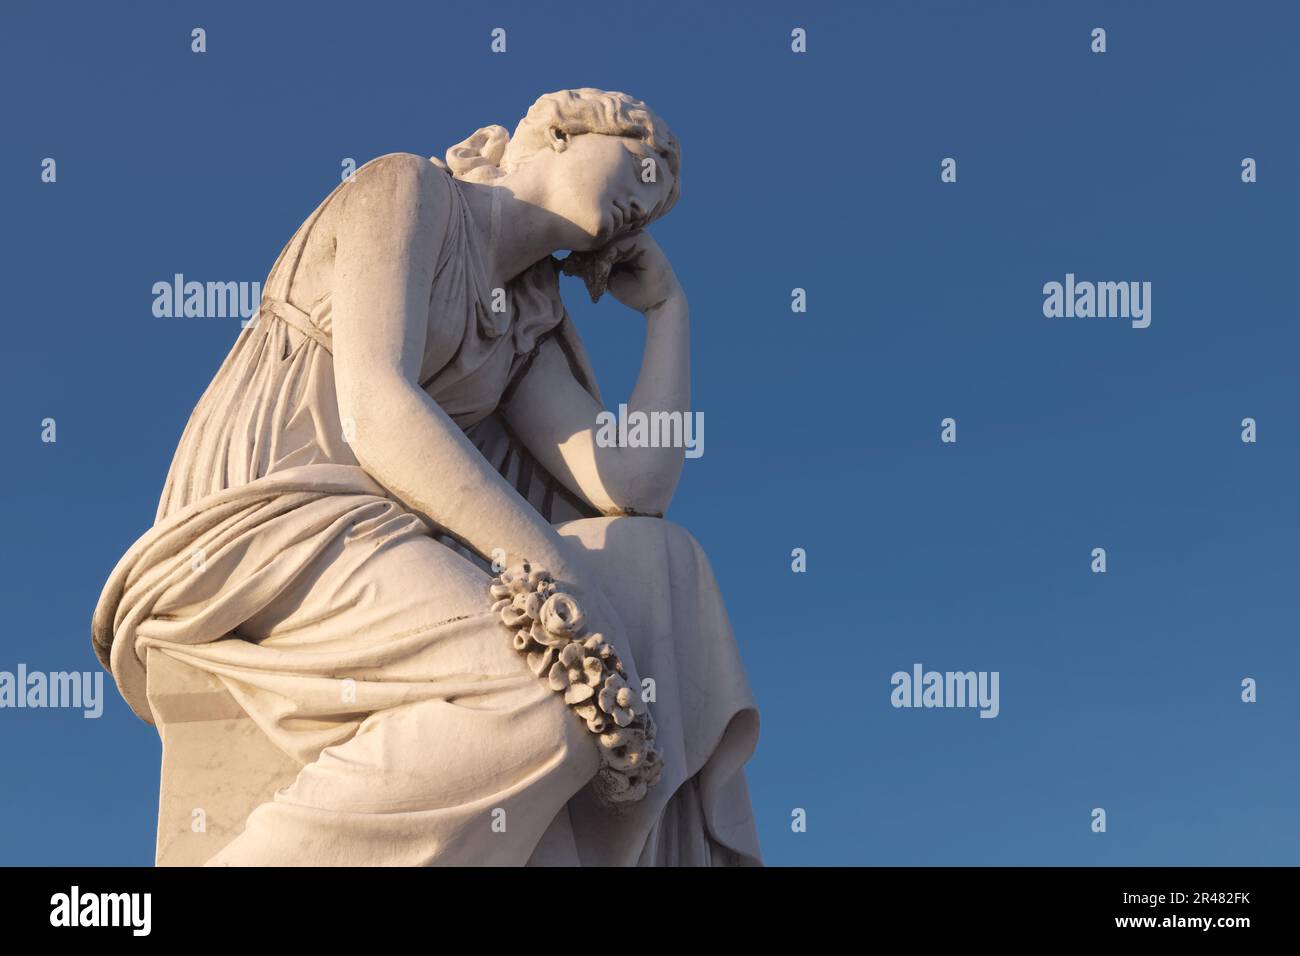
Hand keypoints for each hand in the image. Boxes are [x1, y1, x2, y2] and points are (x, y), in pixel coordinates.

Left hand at [561, 231, 682, 312]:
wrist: (657, 303)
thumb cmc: (633, 291)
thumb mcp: (604, 277)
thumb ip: (588, 267)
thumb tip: (565, 262)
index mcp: (618, 238)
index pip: (591, 240)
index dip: (577, 255)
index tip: (569, 271)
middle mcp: (626, 232)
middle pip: (594, 240)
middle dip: (581, 260)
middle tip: (573, 275)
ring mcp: (633, 233)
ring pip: (600, 244)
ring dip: (591, 267)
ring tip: (592, 286)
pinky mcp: (639, 239)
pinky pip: (610, 250)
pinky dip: (601, 268)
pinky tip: (602, 285)